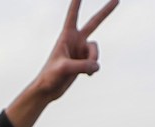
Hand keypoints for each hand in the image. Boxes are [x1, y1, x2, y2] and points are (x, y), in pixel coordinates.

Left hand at [8, 0, 118, 126]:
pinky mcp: (84, 61)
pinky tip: (87, 75)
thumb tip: (97, 66)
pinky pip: (96, 62)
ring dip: (93, 60)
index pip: (73, 15)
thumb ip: (82, 65)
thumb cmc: (50, 76)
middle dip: (106, 11)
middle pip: (94, 22)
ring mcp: (81, 50)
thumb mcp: (65, 68)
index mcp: (66, 36)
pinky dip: (93, 69)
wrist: (48, 89)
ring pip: (96, 50)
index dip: (77, 3)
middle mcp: (75, 40)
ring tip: (85, 71)